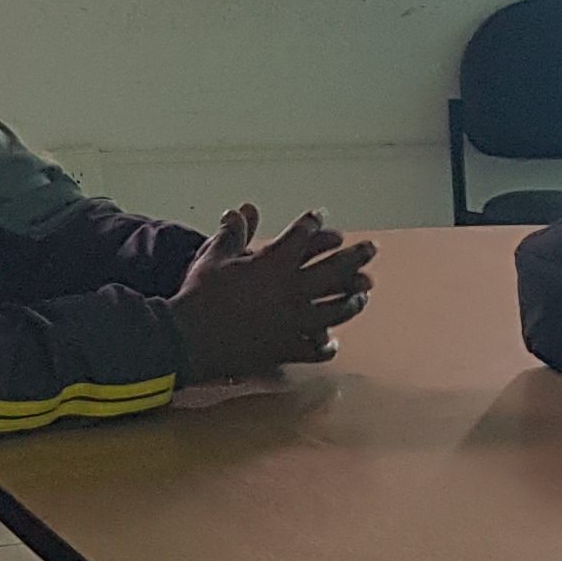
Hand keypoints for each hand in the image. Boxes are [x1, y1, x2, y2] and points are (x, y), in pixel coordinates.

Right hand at [169, 204, 377, 381]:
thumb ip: (231, 235)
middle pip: (336, 269)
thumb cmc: (199, 295)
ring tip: (364, 294)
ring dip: (353, 300)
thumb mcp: (213, 259)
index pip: (303, 235)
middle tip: (371, 249)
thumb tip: (237, 211)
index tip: (322, 217)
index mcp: (274, 263)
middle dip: (356, 256)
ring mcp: (295, 321)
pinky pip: (317, 348)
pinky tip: (333, 343)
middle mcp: (292, 289)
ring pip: (337, 308)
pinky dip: (327, 346)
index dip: (315, 224)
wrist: (190, 338)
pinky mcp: (289, 348)